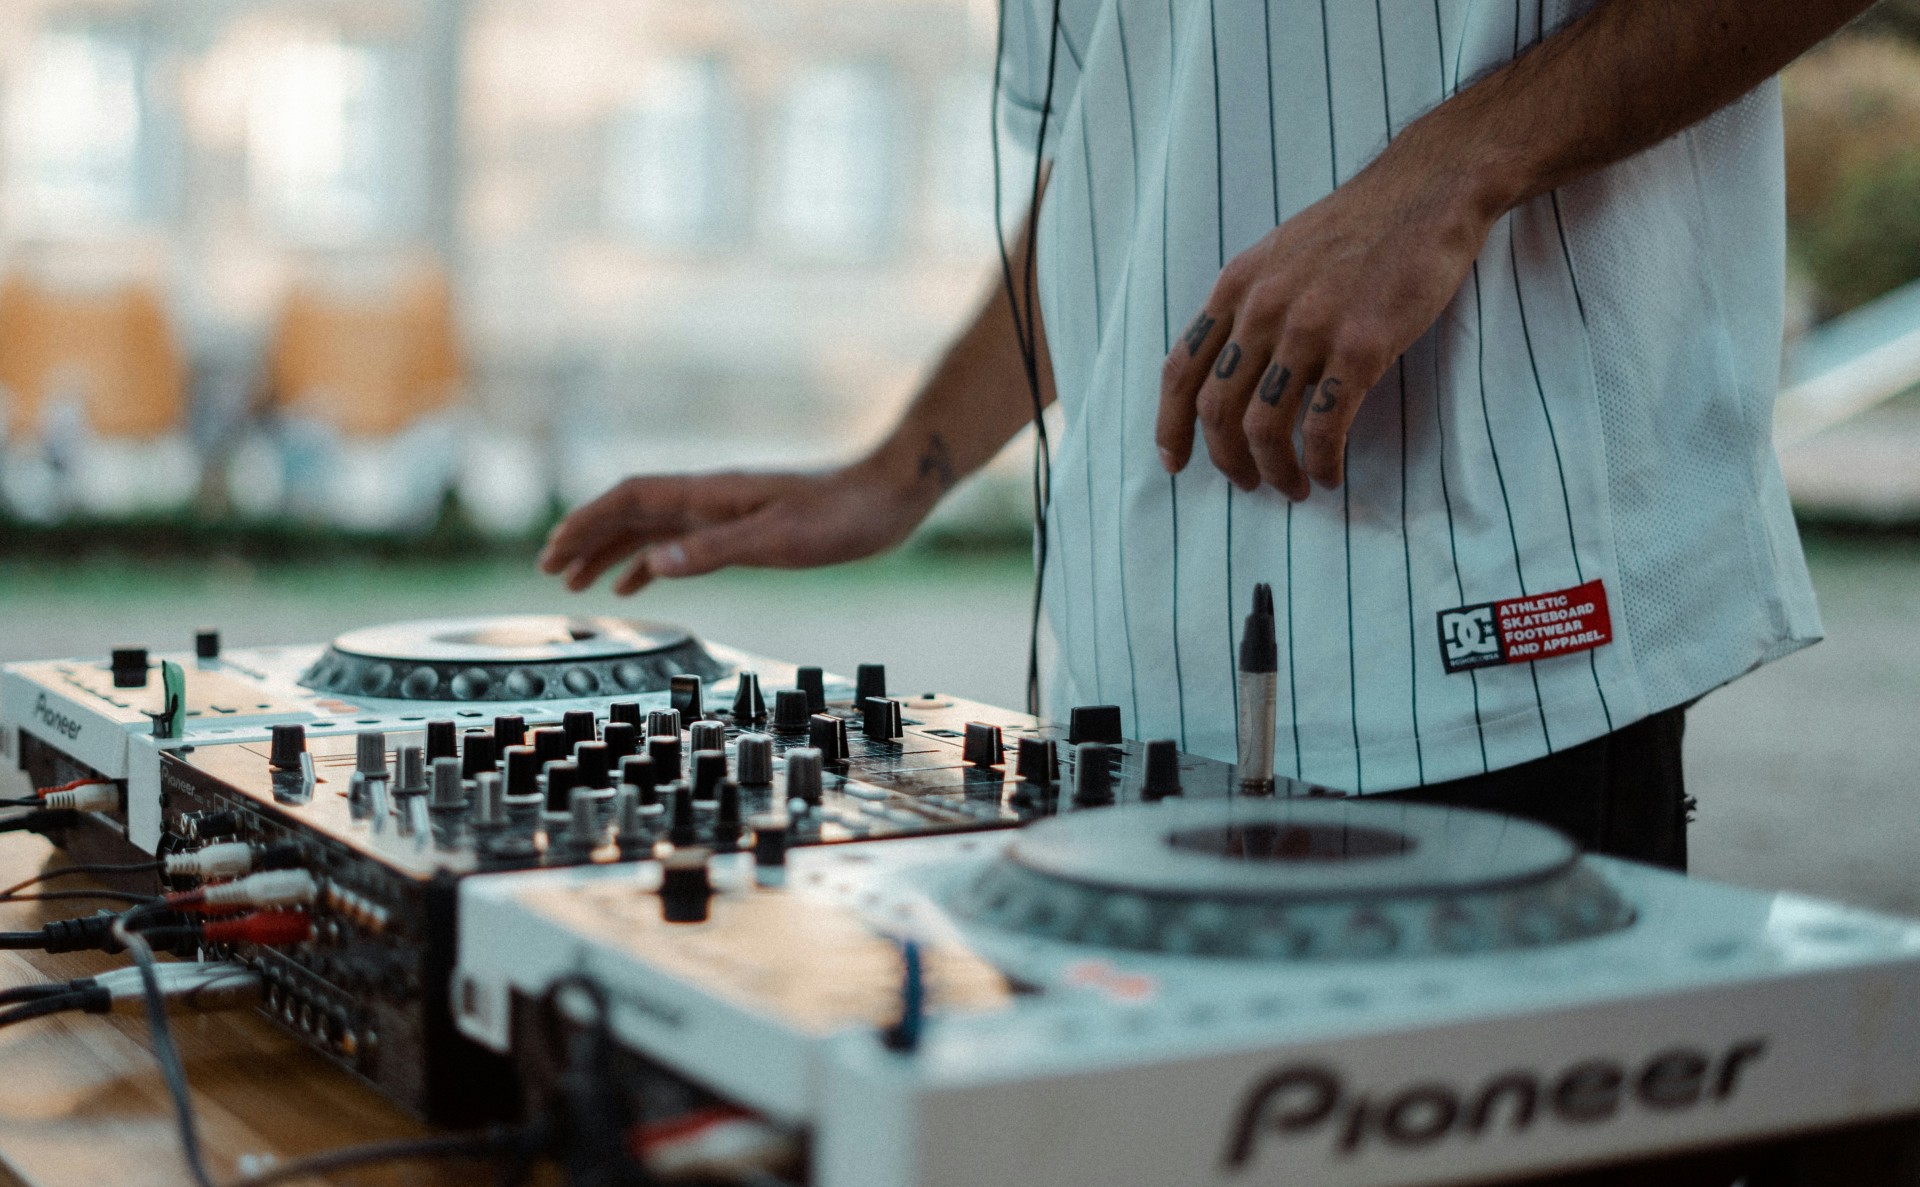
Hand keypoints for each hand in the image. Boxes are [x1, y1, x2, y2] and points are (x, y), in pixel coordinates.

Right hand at [538, 461, 935, 594]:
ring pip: (650, 528)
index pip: (631, 498)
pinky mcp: (743, 526)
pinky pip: (681, 541)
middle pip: (630, 511)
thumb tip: (653, 564)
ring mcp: (725, 511)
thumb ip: (713, 551)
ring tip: (576, 581)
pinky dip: (651, 561)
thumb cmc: (842, 518)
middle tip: (548, 569)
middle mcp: (710, 497)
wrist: (888, 498)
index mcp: (711, 493)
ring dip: (611, 551)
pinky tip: (639, 581)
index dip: (589, 521)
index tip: (554, 548)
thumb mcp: (777, 540)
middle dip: (586, 538)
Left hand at [1155, 134, 1499, 497]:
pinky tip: (1331, 474)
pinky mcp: (1361, 346)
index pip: (1181, 370)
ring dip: (1275, 471)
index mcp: (1235, 288)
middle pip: (1217, 410)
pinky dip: (1321, 462)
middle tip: (1249, 485)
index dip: (1170, 425)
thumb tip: (1230, 367)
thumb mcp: (1279, 254)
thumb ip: (1250, 305)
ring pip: (1265, 426)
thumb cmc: (1359, 226)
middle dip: (1227, 461)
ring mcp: (1310, 328)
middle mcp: (1263, 309)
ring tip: (1294, 488)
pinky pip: (1325, 426)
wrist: (1429, 190)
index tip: (1174, 461)